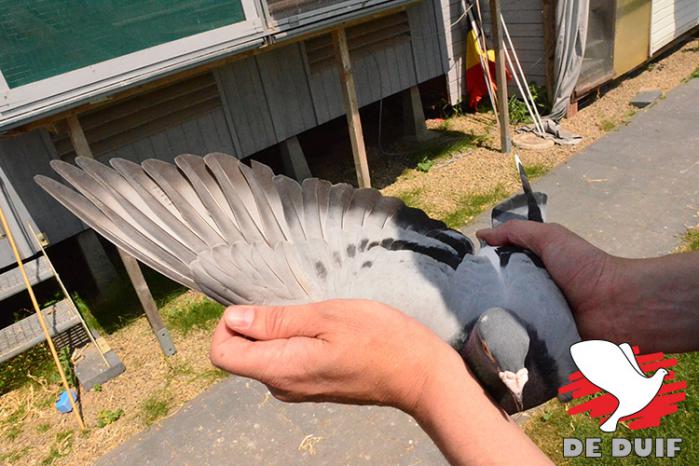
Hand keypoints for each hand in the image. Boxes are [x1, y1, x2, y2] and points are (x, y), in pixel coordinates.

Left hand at [210, 299, 552, 464]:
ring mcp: (298, 388)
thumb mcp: (326, 317)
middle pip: (241, 353)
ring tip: (314, 315)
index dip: (228, 324)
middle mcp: (282, 385)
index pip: (222, 352)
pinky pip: (285, 359)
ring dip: (277, 330)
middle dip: (254, 324)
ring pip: (264, 354)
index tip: (257, 304)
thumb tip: (232, 319)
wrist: (418, 373)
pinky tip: (323, 327)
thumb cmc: (378, 339)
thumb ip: (276, 321)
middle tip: (294, 305)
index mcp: (280, 368)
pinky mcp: (312, 385)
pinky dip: (292, 339)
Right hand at [476, 220, 616, 341]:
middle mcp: (533, 298)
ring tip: (471, 333)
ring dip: (494, 331)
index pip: (499, 275)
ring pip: (507, 329)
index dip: (481, 276)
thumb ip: (516, 232)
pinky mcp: (547, 348)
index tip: (461, 281)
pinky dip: (511, 350)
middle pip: (499, 303)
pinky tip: (492, 350)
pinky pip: (523, 350)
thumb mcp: (550, 237)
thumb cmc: (586, 267)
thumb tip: (481, 234)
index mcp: (533, 273)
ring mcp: (540, 325)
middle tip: (462, 312)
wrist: (619, 306)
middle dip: (482, 307)